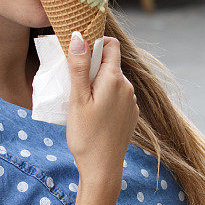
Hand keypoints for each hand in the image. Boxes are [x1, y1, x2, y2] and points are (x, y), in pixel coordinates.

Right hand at [65, 32, 138, 187]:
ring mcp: (131, 101)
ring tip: (81, 100)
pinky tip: (93, 113)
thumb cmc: (86, 134)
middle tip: (73, 81)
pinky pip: (117, 96)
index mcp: (115, 79)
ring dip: (98, 82)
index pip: (111, 45)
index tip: (78, 52)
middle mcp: (128, 87)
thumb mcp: (77, 99)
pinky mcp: (130, 114)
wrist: (103, 168)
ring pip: (113, 80)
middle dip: (93, 65)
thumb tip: (79, 36)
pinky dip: (105, 97)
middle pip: (110, 63)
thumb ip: (79, 67)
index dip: (95, 43)